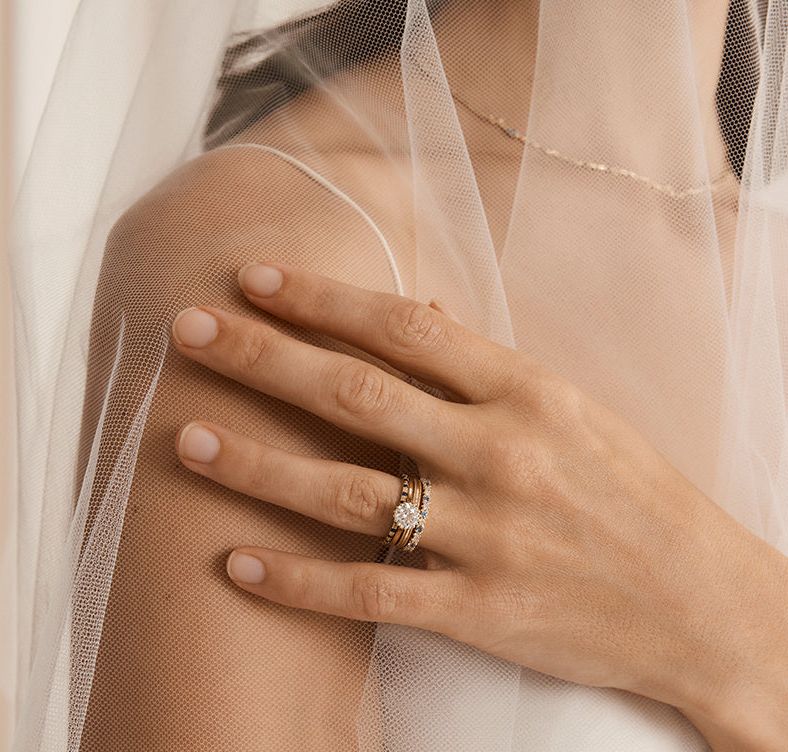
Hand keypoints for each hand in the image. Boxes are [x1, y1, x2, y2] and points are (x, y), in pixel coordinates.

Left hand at [171, 263, 787, 749]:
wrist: (702, 603)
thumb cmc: (633, 491)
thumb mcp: (573, 407)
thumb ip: (487, 363)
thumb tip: (417, 308)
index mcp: (525, 390)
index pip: (403, 327)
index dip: (322, 298)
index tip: (257, 277)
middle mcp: (499, 454)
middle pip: (356, 395)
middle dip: (263, 357)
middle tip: (191, 331)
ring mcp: (487, 535)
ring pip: (345, 493)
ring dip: (257, 464)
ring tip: (187, 440)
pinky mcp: (480, 611)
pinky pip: (369, 592)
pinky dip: (297, 580)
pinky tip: (238, 563)